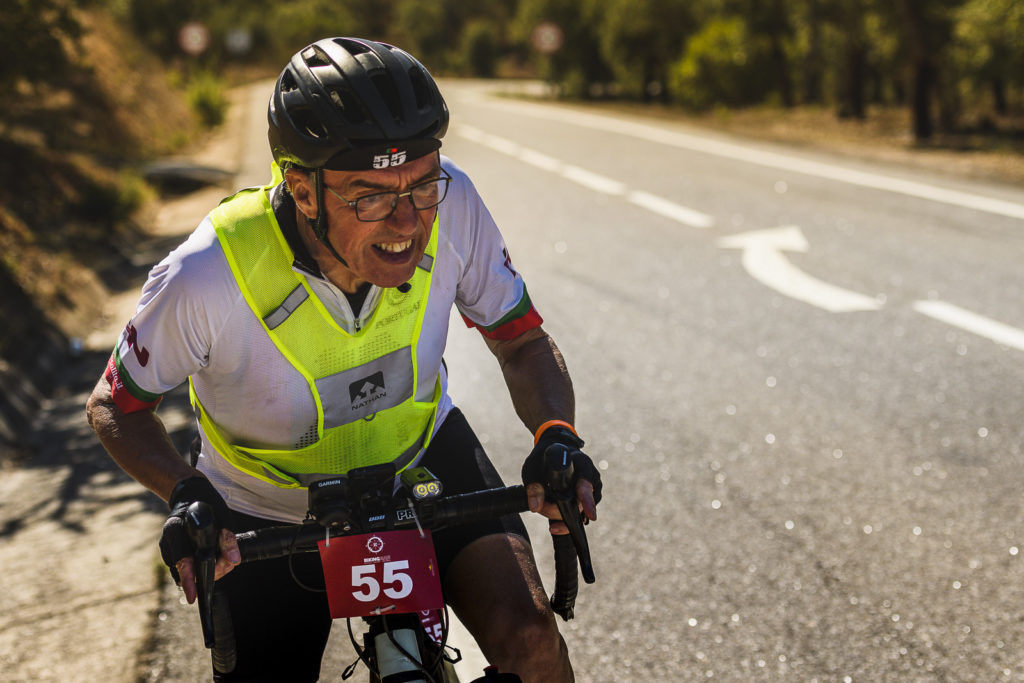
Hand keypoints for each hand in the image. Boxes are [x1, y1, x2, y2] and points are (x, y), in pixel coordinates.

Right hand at [158, 476, 239, 601]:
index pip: (182, 560)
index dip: (189, 579)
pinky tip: (214, 559)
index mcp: (175, 529)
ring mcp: (167, 547)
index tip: (193, 595)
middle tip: (227, 566)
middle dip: (207, 574)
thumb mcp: (222, 517)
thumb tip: (234, 560)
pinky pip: (185, 566)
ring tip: (224, 561)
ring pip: (184, 572)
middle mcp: (167, 541)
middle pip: (184, 571)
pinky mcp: (172, 551)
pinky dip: (199, 567)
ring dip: (205, 571)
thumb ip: (227, 539)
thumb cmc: (206, 504)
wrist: (190, 494)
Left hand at [522, 426, 601, 534]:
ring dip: (558, 515)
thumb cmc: (543, 458)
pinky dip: (564, 519)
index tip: (591, 515)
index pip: (586, 483)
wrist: (553, 452)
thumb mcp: (533, 468)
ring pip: (579, 512)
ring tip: (543, 507)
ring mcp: (594, 489)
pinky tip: (552, 521)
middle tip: (540, 507)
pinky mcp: (589, 499)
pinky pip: (579, 515)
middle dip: (557, 511)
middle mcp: (592, 476)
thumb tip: (535, 508)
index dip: (587, 500)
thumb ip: (534, 487)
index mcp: (581, 463)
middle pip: (580, 503)